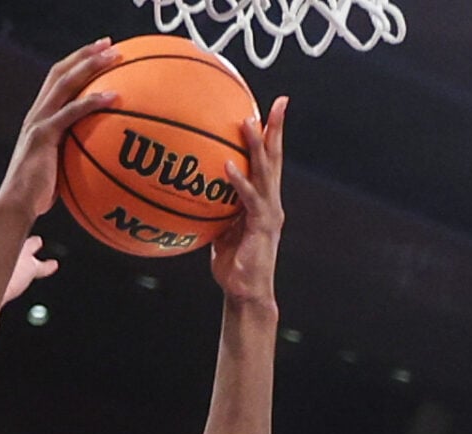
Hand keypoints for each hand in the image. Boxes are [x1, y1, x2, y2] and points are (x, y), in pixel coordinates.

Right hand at [0, 40, 122, 220]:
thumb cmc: (37, 197)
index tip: (99, 54)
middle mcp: (36, 114)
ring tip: (115, 55)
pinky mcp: (43, 135)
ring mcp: (38, 122)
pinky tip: (114, 96)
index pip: (57, 82)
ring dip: (91, 65)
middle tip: (110, 44)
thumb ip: (73, 157)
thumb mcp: (59, 171)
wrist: (16, 206)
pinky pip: (72, 112)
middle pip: (60, 72)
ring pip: (65, 83)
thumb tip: (98, 160)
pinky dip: (93, 101)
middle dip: (85, 54)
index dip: (76, 64)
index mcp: (39, 119)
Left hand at [0, 184, 59, 306]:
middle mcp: (3, 239)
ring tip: (39, 240)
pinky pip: (41, 267)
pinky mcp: (28, 269)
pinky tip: (54, 264)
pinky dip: (48, 265)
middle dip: (11, 214)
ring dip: (33, 243)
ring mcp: (17, 255)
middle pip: (9, 223)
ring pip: (28, 245)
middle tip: (17, 204)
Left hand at [210, 96, 287, 304]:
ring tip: (248, 122)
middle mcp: (271, 201)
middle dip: (276, 129)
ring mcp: (269, 213)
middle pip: (276, 158)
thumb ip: (215, 207)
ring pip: (265, 173)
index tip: (272, 108)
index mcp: (263, 199)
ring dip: (257, 146)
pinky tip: (227, 166)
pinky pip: (249, 200)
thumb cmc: (232, 264)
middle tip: (278, 103)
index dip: (271, 135)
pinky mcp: (262, 227)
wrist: (246, 292)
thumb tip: (192, 189)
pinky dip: (239, 182)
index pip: (269, 161)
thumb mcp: (220, 229)